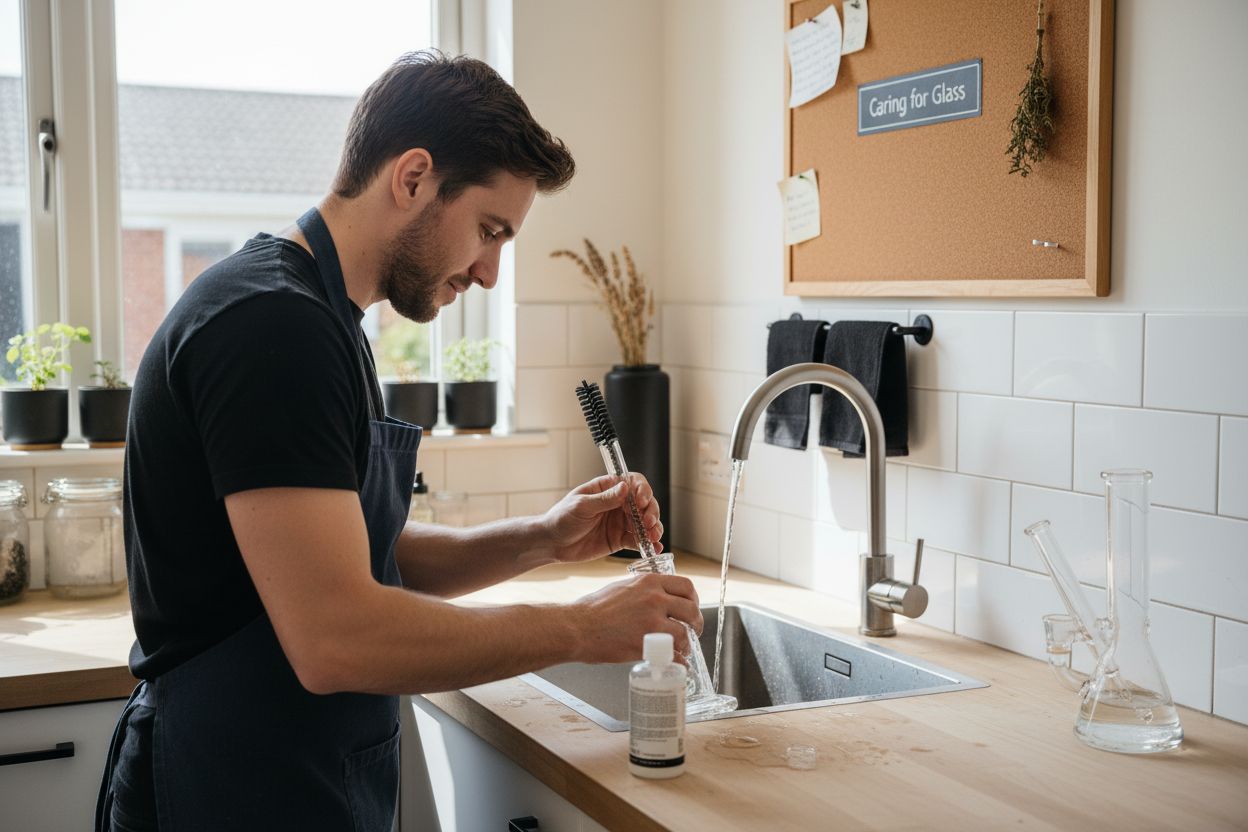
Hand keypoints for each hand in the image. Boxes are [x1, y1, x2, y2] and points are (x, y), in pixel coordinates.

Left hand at [540, 474, 662, 563]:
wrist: (552, 543)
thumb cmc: (561, 518)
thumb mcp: (581, 506)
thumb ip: (604, 499)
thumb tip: (625, 488)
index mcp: (608, 488)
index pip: (633, 482)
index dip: (642, 490)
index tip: (641, 501)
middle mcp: (618, 503)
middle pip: (644, 503)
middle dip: (650, 511)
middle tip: (648, 523)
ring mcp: (620, 522)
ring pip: (645, 522)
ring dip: (653, 528)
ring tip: (654, 537)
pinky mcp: (620, 539)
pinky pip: (638, 540)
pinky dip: (648, 544)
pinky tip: (654, 549)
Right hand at [571, 573, 701, 663]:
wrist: (577, 627)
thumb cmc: (594, 609)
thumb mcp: (623, 587)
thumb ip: (645, 590)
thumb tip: (660, 598)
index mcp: (649, 582)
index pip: (686, 586)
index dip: (693, 599)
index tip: (691, 609)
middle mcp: (654, 599)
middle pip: (691, 609)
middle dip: (695, 623)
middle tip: (692, 631)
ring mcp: (652, 622)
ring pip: (684, 633)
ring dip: (686, 644)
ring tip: (680, 649)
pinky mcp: (646, 644)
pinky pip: (673, 654)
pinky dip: (678, 661)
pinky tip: (674, 663)